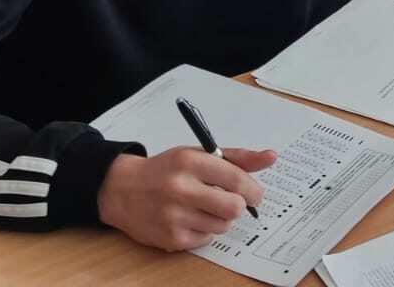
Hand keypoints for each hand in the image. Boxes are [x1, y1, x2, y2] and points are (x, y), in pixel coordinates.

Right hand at [97, 146, 276, 250]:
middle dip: (239, 206)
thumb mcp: (198, 155)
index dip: (253, 189)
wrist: (122, 189)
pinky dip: (204, 229)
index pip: (237, 179)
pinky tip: (190, 217)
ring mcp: (174, 216)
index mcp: (190, 162)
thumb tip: (271, 157)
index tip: (255, 193)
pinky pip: (207, 238)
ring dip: (221, 218)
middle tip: (232, 201)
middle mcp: (181, 189)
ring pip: (223, 225)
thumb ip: (237, 158)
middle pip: (234, 207)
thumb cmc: (166, 170)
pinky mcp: (171, 238)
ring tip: (204, 207)